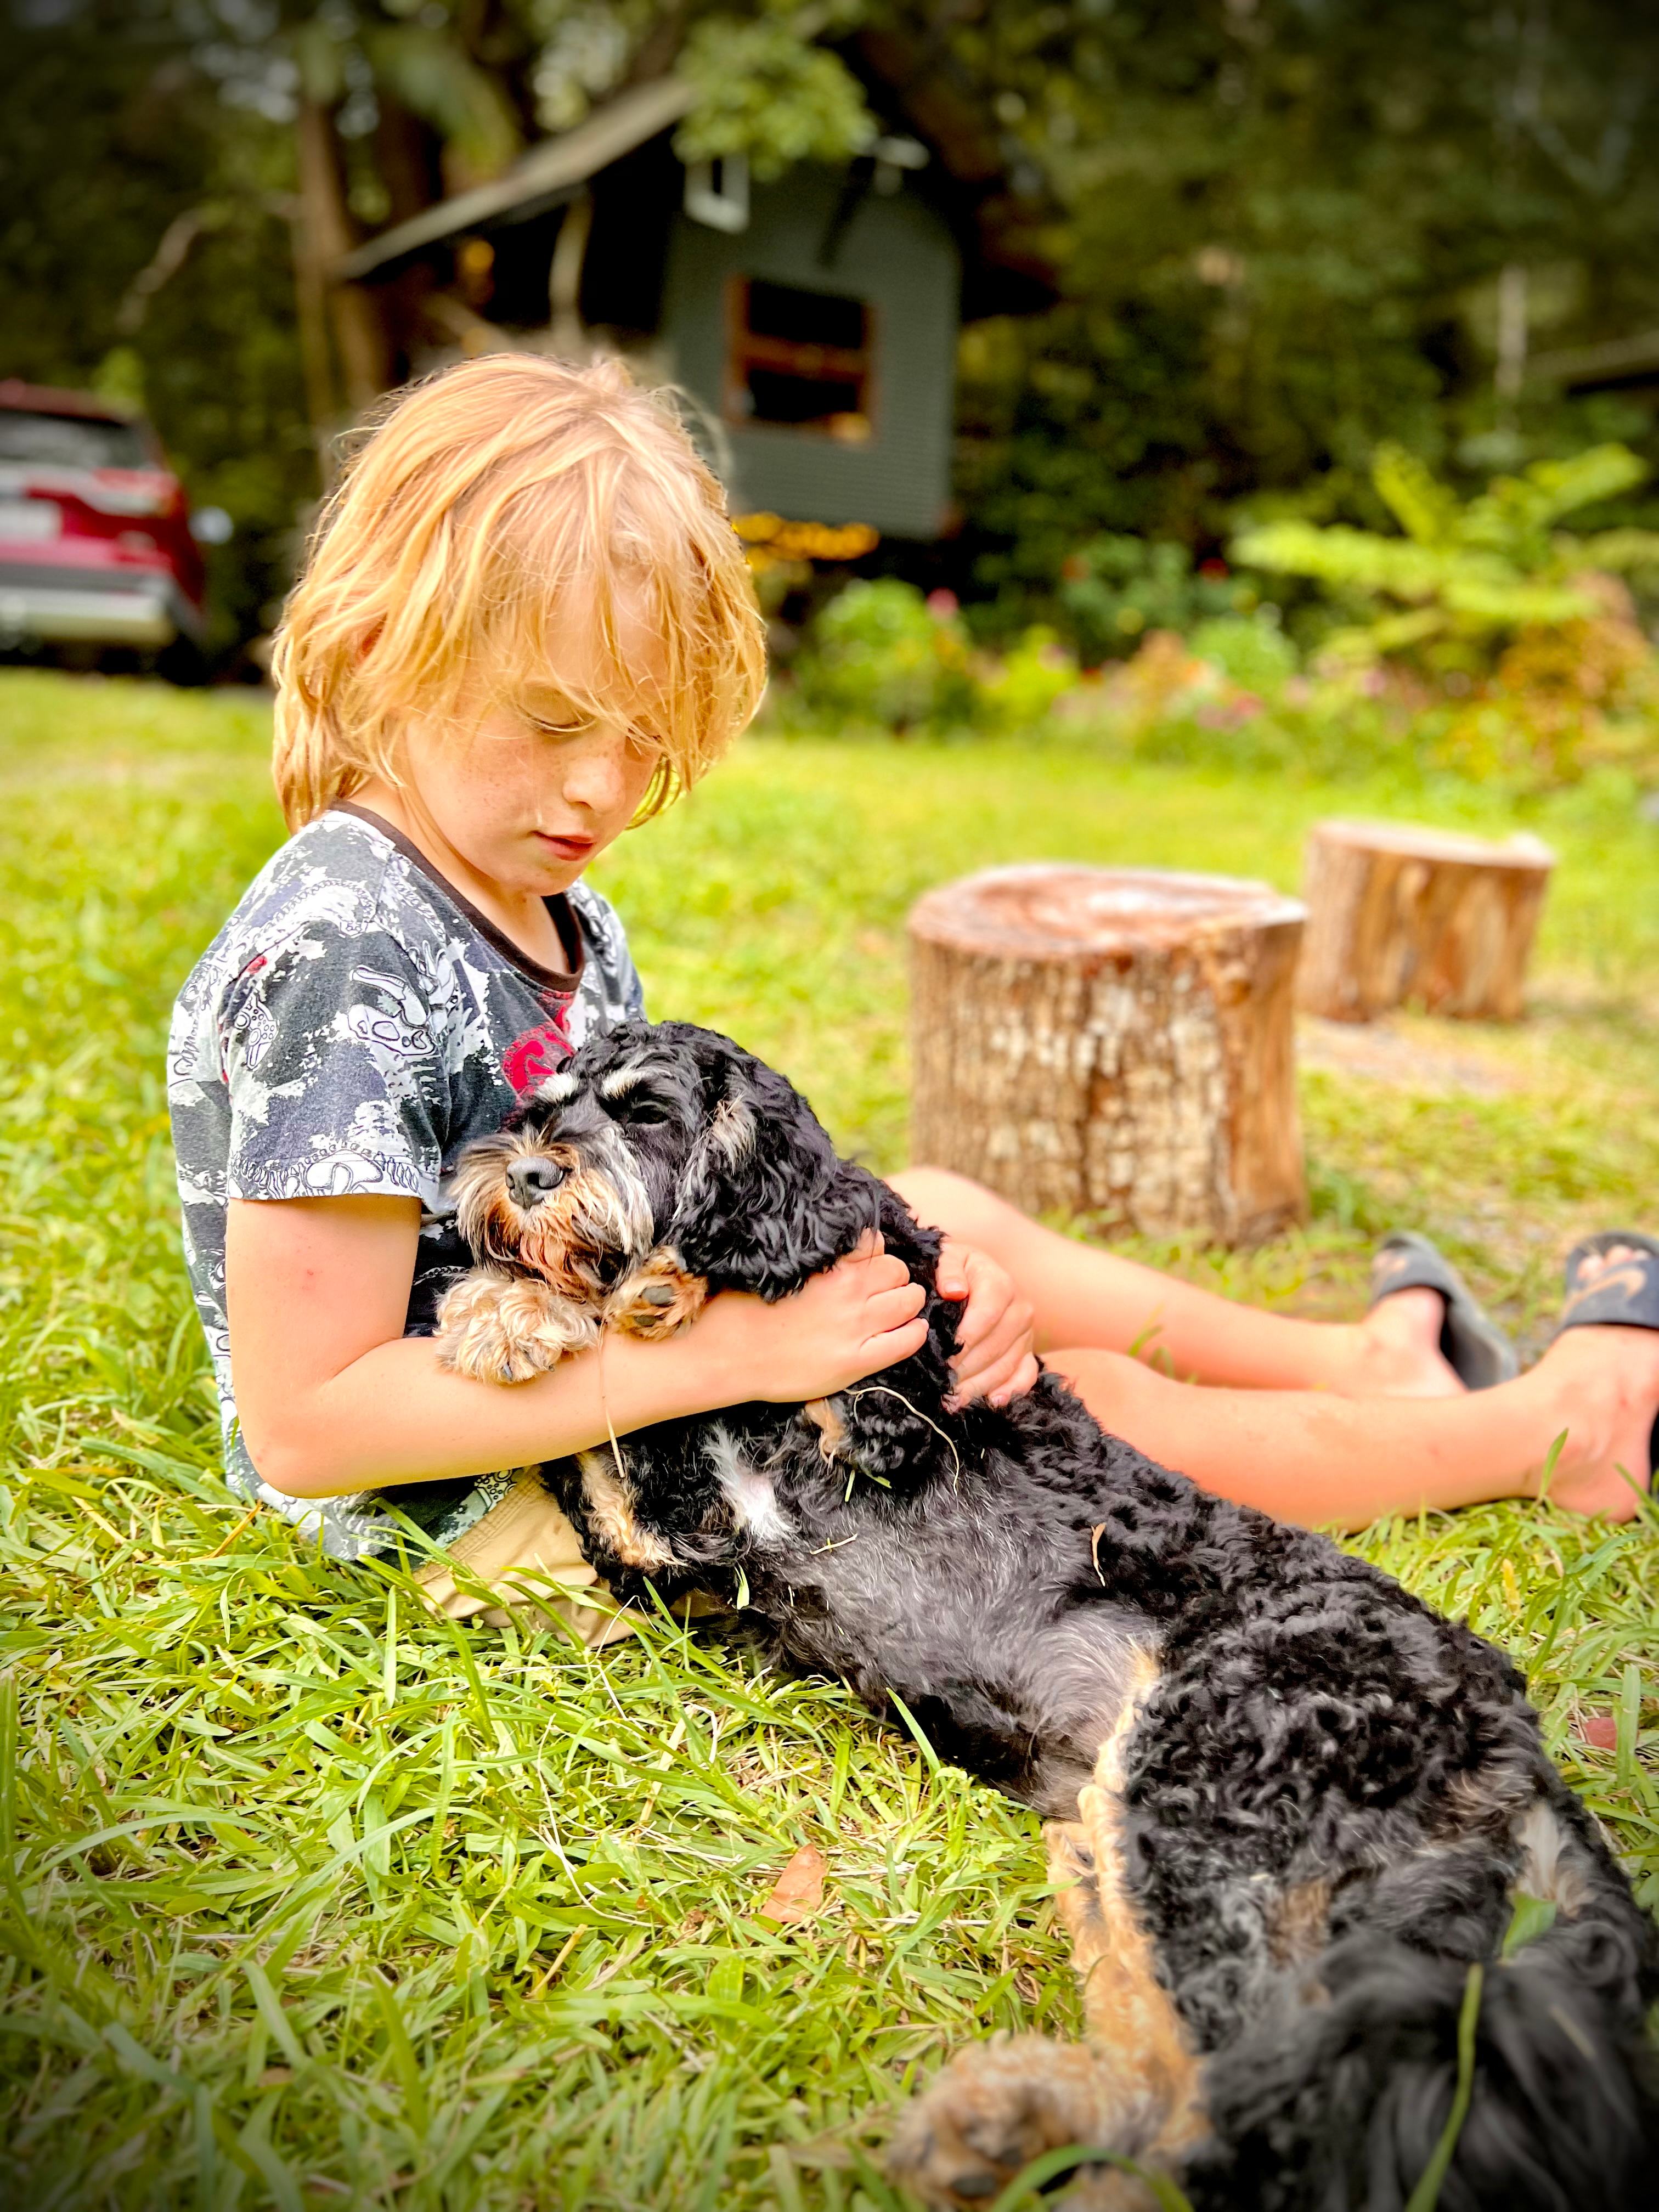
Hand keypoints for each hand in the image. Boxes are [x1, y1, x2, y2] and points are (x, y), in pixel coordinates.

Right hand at [696, 1232, 928, 1404]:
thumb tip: (834, 1247)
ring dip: (908, 1301)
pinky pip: (908, 1341)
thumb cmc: (739, 1311)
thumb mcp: (774, 1269)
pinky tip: (910, 1331)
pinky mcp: (857, 1361)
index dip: (873, 1255)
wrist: (725, 1357)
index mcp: (827, 1266)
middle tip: (882, 1289)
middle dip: (893, 1277)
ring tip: (897, 1309)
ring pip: (910, 1300)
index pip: (875, 1244)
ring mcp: (856, 1327)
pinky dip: (915, 1333)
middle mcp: (847, 1291)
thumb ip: (810, 1257)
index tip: (866, 1266)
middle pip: (897, 1269)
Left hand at [935, 1238, 1038, 1409]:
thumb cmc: (955, 1269)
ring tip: (953, 1400)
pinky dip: (1011, 1391)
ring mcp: (1027, 1334)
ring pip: (1006, 1366)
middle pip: (995, 1347)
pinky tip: (992, 1402)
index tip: (940, 1358)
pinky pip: (1026, 1375)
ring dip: (980, 1386)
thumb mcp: (947, 1257)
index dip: (962, 1342)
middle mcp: (1020, 1309)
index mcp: (1000, 1284)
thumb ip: (948, 1268)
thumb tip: (953, 1290)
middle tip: (940, 1385)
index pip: (985, 1317)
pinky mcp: (1028, 1351)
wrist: (974, 1275)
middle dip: (966, 1369)